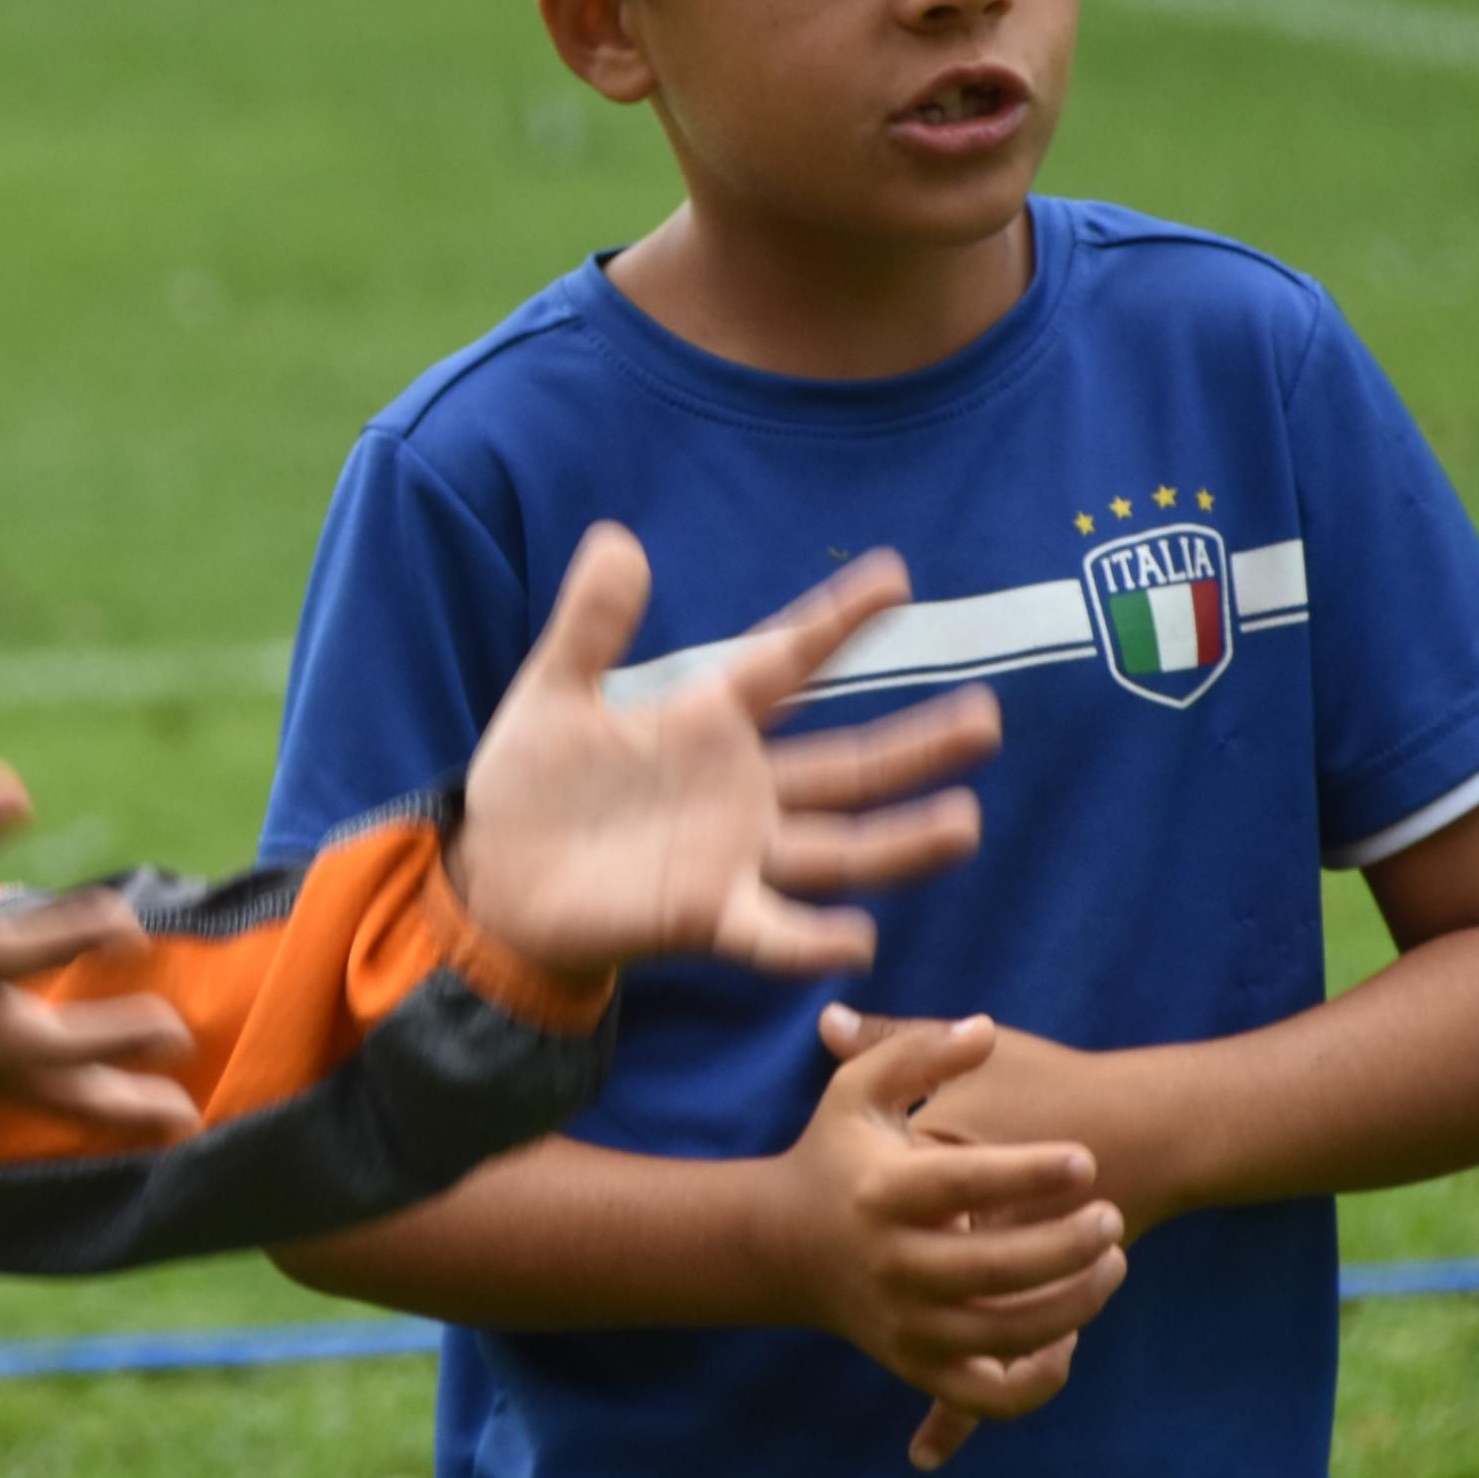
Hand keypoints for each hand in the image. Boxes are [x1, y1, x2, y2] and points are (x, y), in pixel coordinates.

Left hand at [454, 528, 999, 980]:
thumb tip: (617, 538)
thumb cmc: (528, 783)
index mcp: (707, 719)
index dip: (838, 621)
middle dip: (916, 746)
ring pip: (838, 847)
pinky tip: (862, 940)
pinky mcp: (706, 916)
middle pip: (846, 764)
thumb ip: (592, 622)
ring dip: (901, 841)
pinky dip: (813, 939)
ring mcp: (732, 854)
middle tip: (986, 718)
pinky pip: (773, 931)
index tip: (897, 576)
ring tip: (966, 823)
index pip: (788, 660)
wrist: (491, 877)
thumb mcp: (554, 691)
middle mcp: (740, 787)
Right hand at [780, 1008, 1124, 1470]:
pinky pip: (988, 1397)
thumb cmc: (838, 1155)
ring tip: (1113, 1264)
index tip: (1086, 1159)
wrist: (781, 1245)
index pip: (965, 1181)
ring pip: (1005, 1335)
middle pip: (996, 1267)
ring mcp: (902, 1322)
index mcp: (882, 1191)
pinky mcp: (913, 1365)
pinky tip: (1070, 1337)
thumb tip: (984, 1028)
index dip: (1032, 1172)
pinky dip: (1038, 1382)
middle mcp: (890, 1263)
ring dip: (1074, 1305)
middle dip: (1070, 1244)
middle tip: (1112, 1217)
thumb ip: (918, 1051)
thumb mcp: (860, 1091)